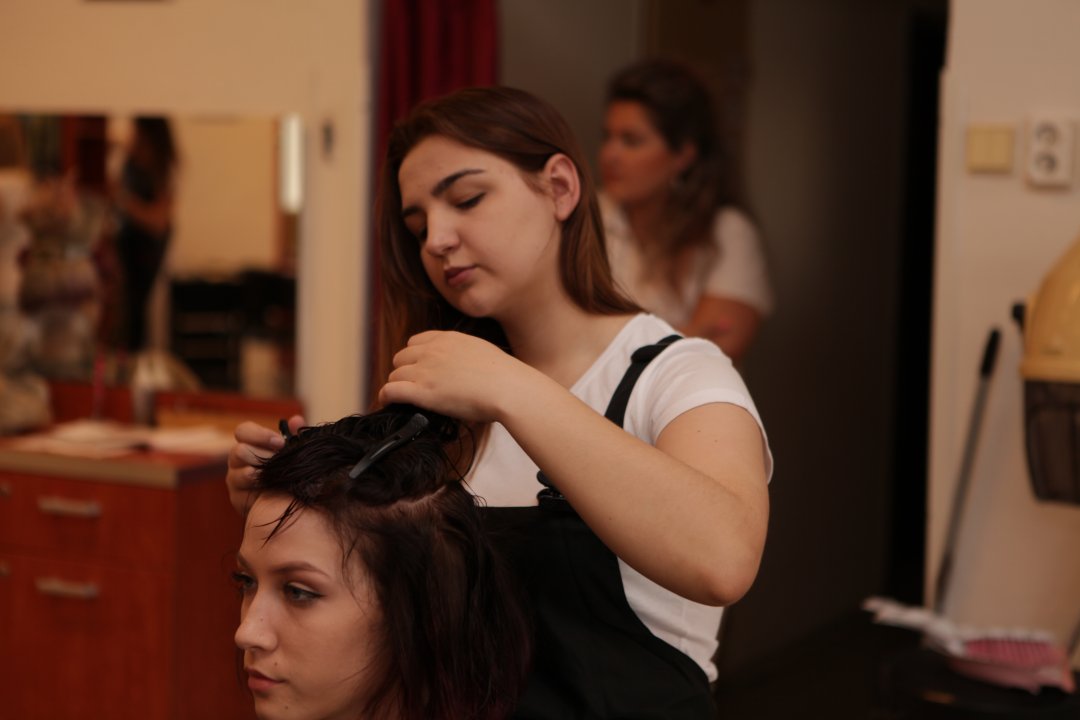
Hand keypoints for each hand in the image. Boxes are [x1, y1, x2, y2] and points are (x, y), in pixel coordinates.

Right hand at [225, 414, 304, 512]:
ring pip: (238, 472)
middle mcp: (237, 459)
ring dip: (259, 472)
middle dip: (262, 456)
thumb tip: (296, 419)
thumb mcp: (294, 453)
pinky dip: (257, 488)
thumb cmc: (289, 472)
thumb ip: (295, 436)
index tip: (280, 443)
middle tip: (278, 461)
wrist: (287, 502)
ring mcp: (234, 478)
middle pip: (239, 450)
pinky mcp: (236, 497)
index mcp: (249, 443)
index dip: (260, 435)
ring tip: (275, 476)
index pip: (243, 431)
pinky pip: (241, 491)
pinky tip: (270, 490)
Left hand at [377, 331, 529, 422]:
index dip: (414, 357)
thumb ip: (463, 353)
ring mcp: (425, 371)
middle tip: (412, 386)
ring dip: (397, 385)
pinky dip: (386, 396)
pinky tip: (388, 402)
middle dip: (404, 371)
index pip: (415, 342)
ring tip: (401, 397)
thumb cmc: (503, 375)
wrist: (507, 387)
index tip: (418, 368)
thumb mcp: (481, 350)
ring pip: (394, 374)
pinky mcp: (422, 392)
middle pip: (401, 358)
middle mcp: (432, 351)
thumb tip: (460, 367)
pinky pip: (391, 390)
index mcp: (447, 339)